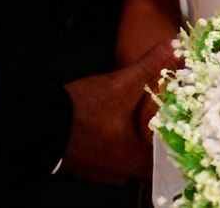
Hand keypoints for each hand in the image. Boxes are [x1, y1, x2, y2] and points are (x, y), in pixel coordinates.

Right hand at [60, 41, 175, 183]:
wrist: (45, 121)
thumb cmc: (81, 110)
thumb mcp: (121, 84)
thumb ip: (149, 65)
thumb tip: (171, 48)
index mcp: (133, 158)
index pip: (163, 157)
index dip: (171, 139)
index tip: (175, 125)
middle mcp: (119, 171)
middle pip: (145, 161)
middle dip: (151, 141)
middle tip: (156, 122)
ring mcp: (100, 171)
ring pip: (125, 161)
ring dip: (131, 144)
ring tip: (136, 125)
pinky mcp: (85, 164)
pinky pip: (107, 159)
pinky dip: (113, 146)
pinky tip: (110, 129)